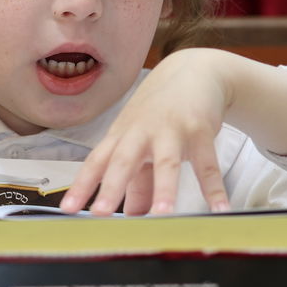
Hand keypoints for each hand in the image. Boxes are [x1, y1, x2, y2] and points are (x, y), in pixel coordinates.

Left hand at [61, 49, 229, 216]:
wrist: (193, 71)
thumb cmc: (160, 112)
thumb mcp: (144, 143)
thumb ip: (138, 181)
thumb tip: (132, 216)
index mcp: (122, 135)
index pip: (96, 162)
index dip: (81, 185)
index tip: (66, 209)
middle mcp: (142, 131)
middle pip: (124, 160)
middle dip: (112, 186)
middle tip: (100, 214)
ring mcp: (171, 129)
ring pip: (166, 162)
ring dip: (165, 189)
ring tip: (163, 216)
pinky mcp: (200, 130)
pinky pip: (208, 164)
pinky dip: (215, 188)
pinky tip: (221, 209)